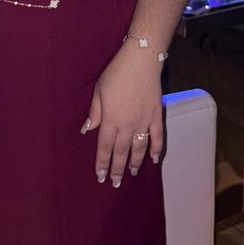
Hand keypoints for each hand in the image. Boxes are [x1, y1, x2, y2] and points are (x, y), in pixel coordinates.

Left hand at [81, 40, 163, 188]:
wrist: (140, 61)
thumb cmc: (116, 74)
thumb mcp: (98, 92)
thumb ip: (94, 113)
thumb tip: (86, 130)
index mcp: (110, 120)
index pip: (104, 147)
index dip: (102, 163)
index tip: (100, 177)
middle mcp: (127, 125)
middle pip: (121, 152)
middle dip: (117, 169)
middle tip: (115, 183)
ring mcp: (143, 122)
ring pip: (139, 149)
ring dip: (135, 163)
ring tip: (132, 173)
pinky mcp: (156, 116)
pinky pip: (157, 137)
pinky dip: (156, 149)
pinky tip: (154, 159)